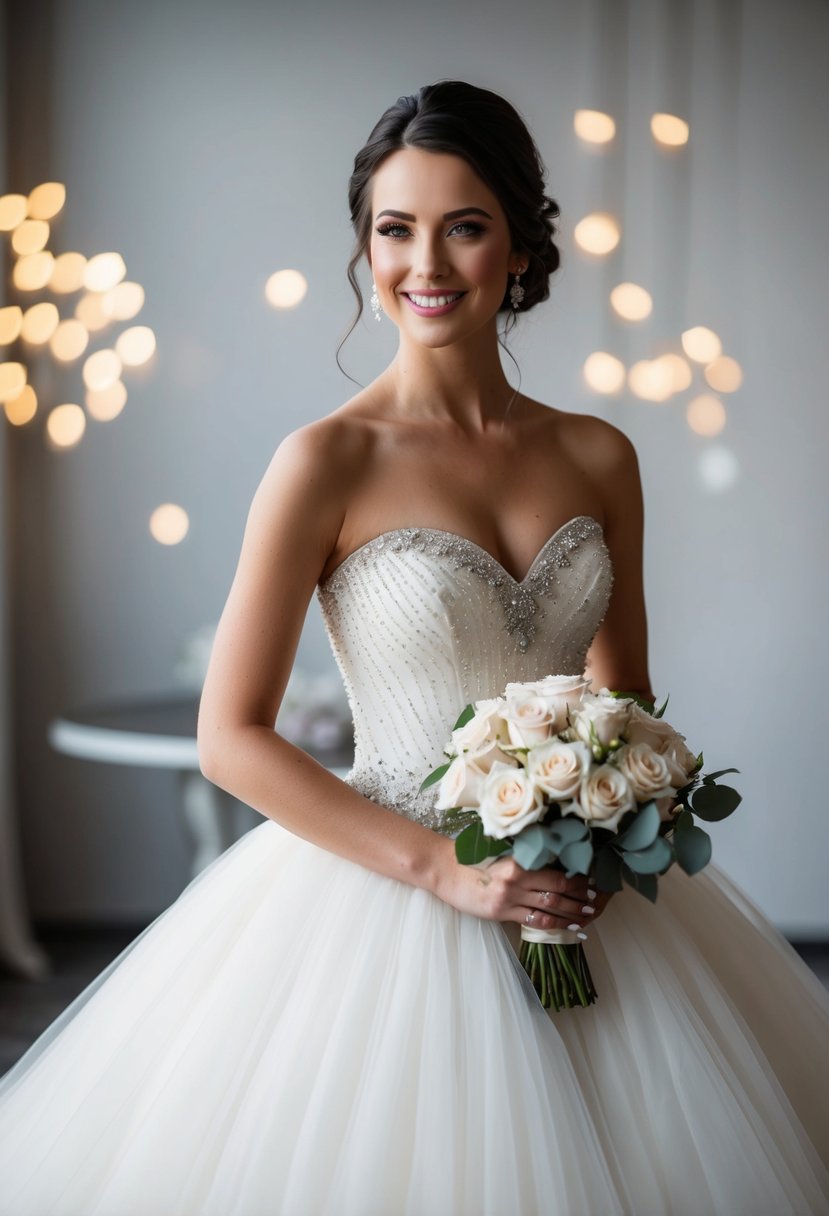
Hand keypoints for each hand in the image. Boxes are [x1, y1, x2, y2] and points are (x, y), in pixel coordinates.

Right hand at [433, 840, 612, 929]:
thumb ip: (525, 859)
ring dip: (571, 913)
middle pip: (557, 889)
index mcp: (519, 859)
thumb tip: (553, 865)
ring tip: (586, 916)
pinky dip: (552, 923)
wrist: (447, 870)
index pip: (556, 870)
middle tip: (595, 903)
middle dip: (579, 898)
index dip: (577, 879)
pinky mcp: (501, 912)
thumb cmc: (474, 859)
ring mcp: (509, 897)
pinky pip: (533, 919)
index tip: (591, 883)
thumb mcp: (502, 853)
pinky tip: (563, 926)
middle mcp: (517, 877)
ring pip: (549, 906)